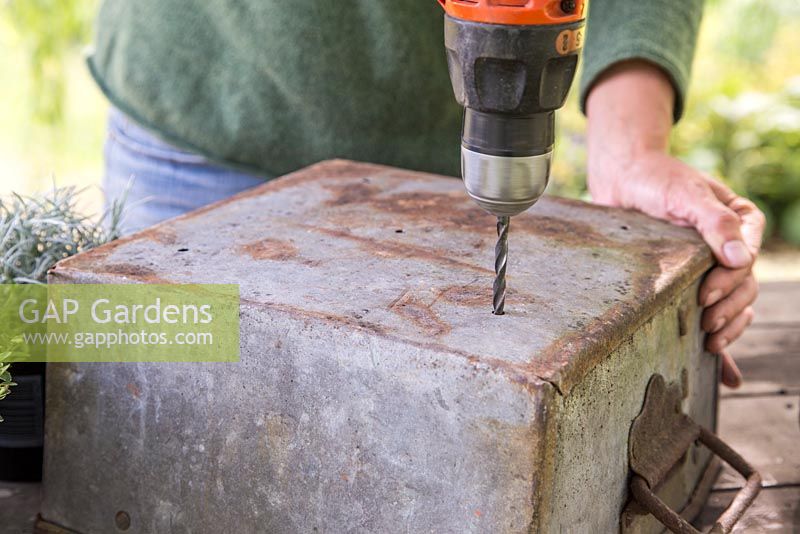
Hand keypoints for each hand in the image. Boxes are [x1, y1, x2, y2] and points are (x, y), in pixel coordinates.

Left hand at [586, 61, 765, 387]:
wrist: (623, 178)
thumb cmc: (656, 180)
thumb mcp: (686, 196)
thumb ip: (716, 222)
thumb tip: (743, 260)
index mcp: (741, 222)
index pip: (748, 259)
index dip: (730, 282)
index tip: (704, 296)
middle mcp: (732, 246)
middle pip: (744, 285)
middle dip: (728, 308)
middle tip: (705, 324)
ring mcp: (712, 265)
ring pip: (734, 303)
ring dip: (729, 326)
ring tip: (709, 343)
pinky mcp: (690, 279)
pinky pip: (714, 313)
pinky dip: (724, 341)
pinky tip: (726, 375)